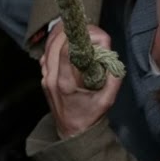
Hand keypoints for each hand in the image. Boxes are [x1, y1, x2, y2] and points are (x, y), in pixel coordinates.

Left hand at [40, 22, 121, 138]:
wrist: (72, 133)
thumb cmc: (90, 117)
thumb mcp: (106, 101)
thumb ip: (113, 80)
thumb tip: (115, 61)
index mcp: (65, 84)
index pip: (66, 52)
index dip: (79, 38)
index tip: (94, 34)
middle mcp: (51, 79)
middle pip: (54, 45)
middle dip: (70, 31)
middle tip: (86, 27)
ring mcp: (45, 78)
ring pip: (47, 48)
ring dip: (60, 34)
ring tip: (75, 26)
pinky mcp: (44, 78)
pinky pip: (46, 55)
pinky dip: (54, 43)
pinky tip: (65, 38)